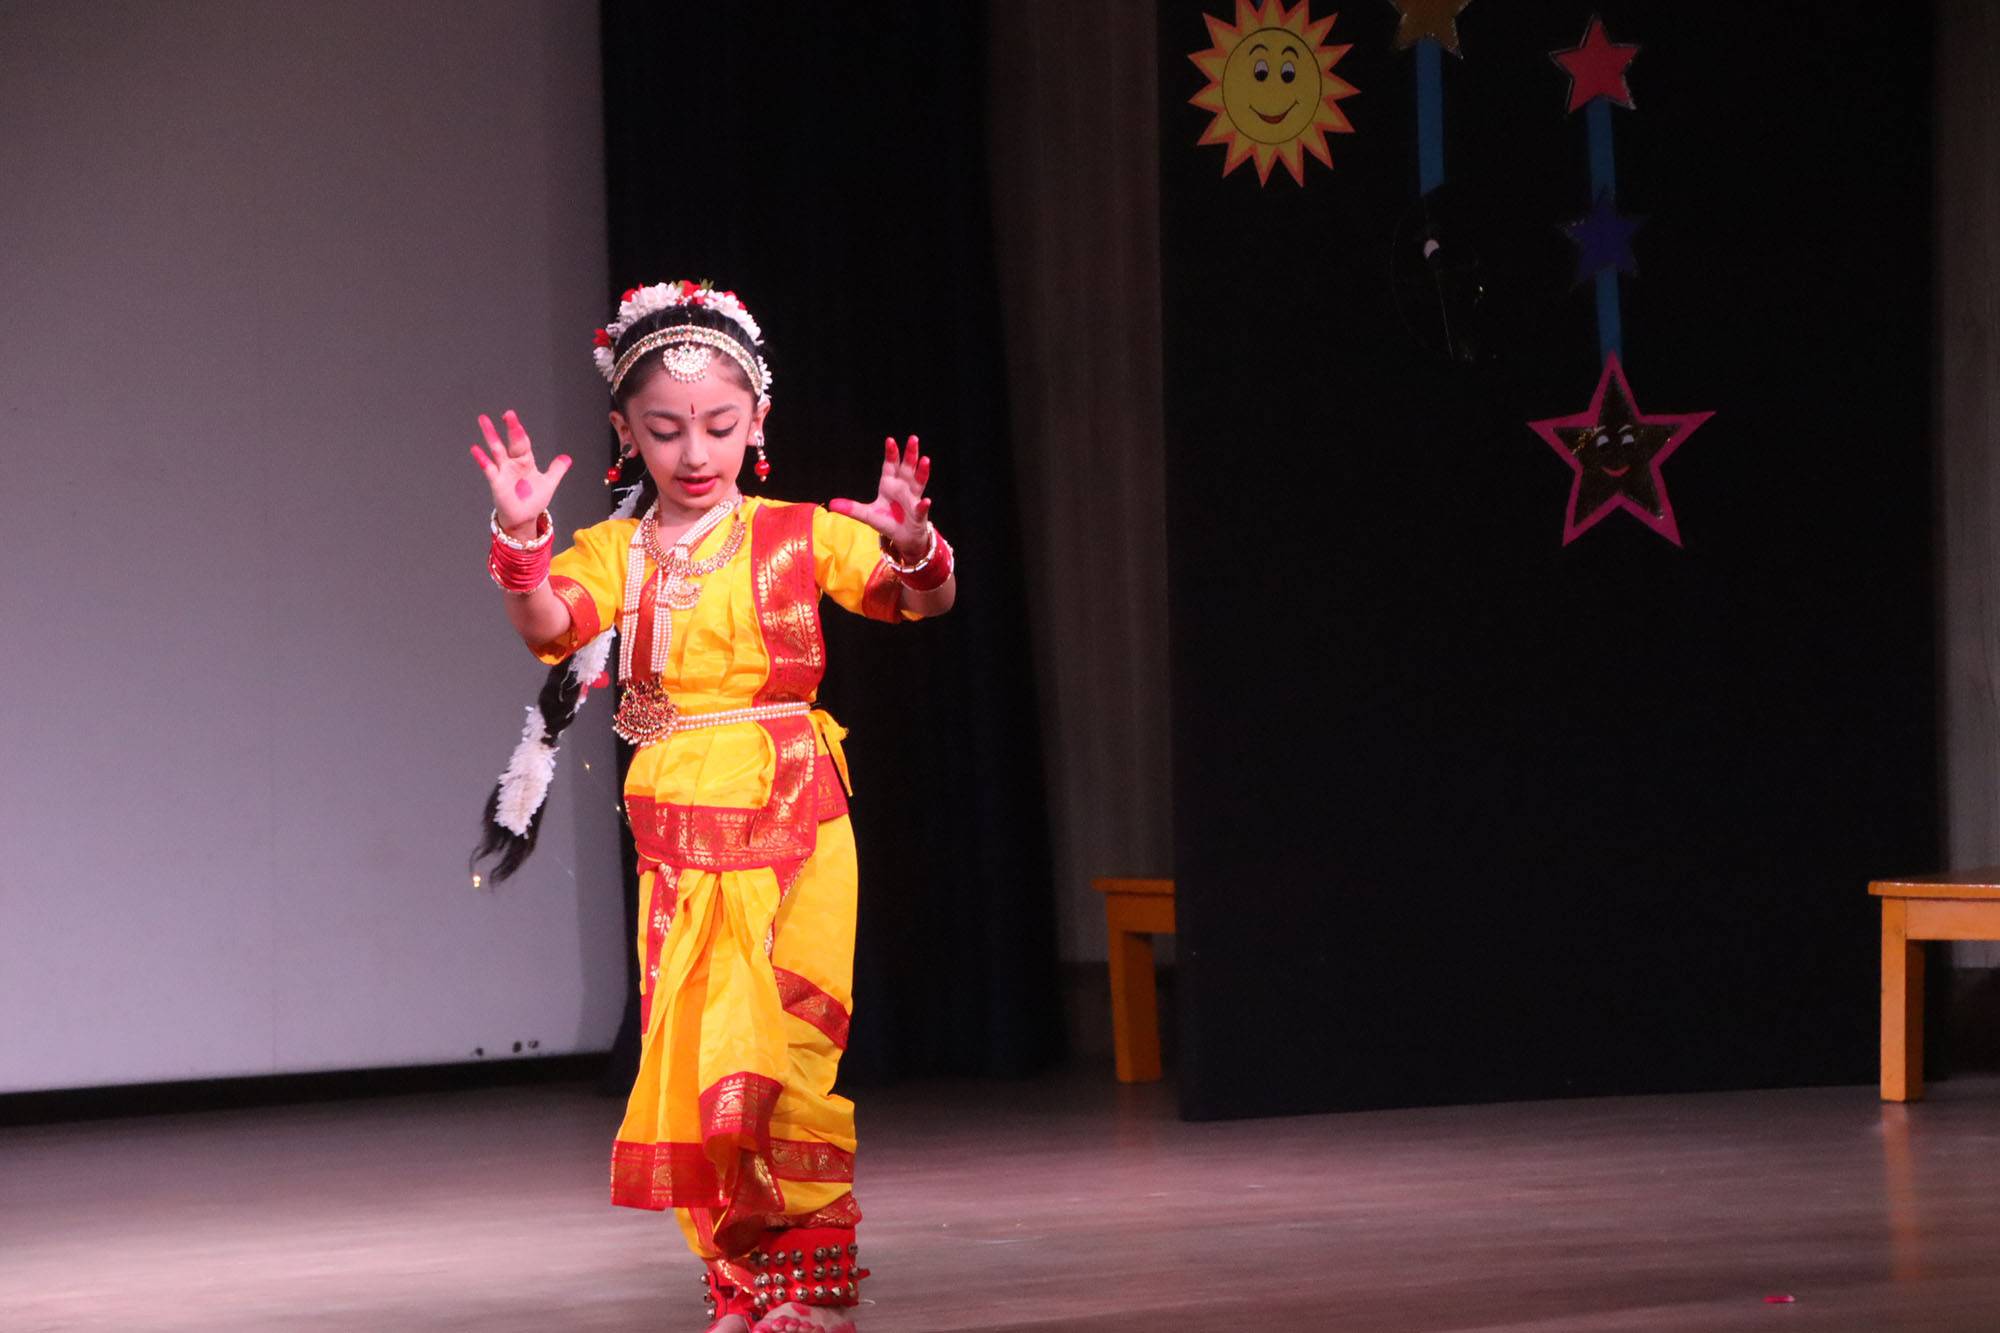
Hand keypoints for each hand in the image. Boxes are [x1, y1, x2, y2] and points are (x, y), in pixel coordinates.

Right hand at [469, 409, 571, 534]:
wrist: (523, 518)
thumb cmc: (533, 500)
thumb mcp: (548, 483)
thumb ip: (556, 470)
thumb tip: (567, 458)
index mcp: (526, 461)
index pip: (522, 441)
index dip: (518, 429)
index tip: (512, 416)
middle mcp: (513, 463)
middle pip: (511, 442)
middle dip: (510, 428)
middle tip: (507, 414)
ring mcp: (503, 471)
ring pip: (496, 450)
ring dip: (490, 435)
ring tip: (483, 420)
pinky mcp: (497, 482)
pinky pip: (489, 469)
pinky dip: (482, 459)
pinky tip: (475, 449)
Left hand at [830, 435, 932, 558]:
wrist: (902, 537)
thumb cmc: (886, 521)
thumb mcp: (866, 514)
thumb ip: (851, 508)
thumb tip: (831, 504)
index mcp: (889, 484)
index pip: (890, 465)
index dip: (891, 453)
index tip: (890, 440)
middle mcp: (903, 488)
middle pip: (907, 468)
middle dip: (910, 454)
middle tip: (913, 439)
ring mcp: (912, 499)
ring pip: (919, 482)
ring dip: (922, 472)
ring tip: (925, 460)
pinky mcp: (918, 513)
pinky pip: (921, 508)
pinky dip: (923, 505)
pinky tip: (926, 501)